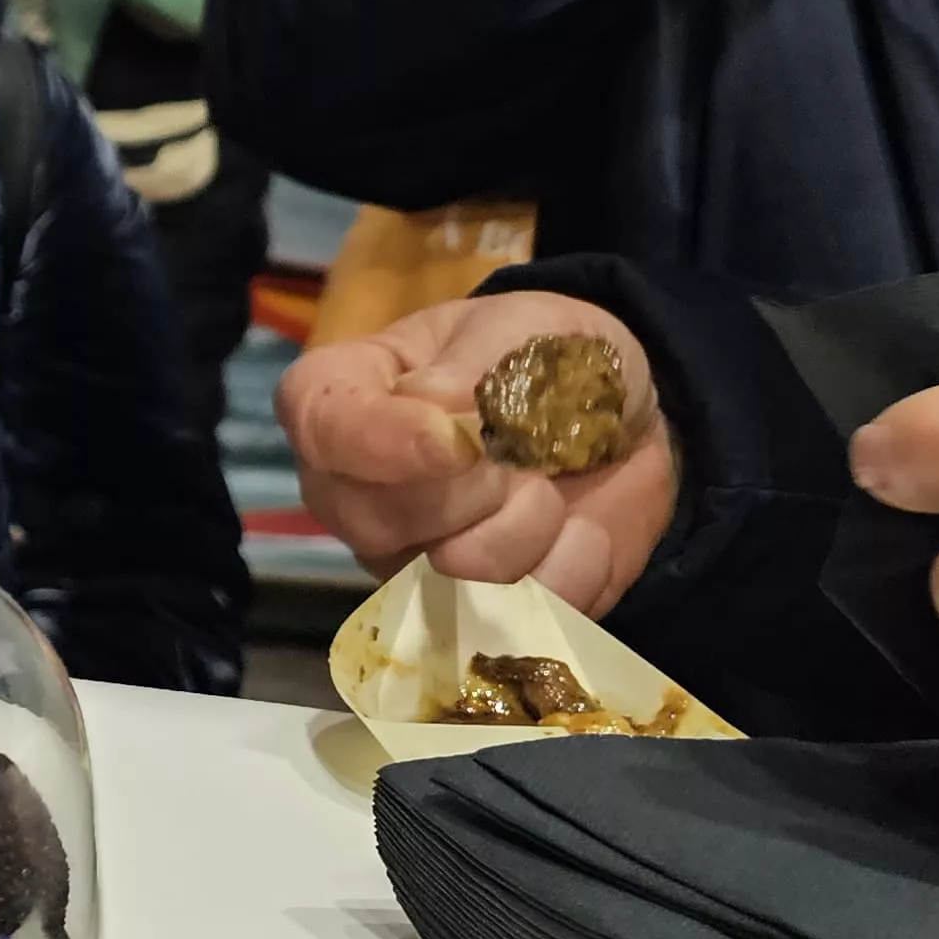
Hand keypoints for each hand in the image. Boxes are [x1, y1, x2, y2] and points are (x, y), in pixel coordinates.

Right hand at [273, 289, 681, 614]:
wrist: (620, 417)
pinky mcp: (479, 605)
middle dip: (471, 489)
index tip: (458, 444)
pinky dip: (570, 565)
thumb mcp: (519, 329)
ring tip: (551, 485)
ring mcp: (409, 558)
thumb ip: (473, 364)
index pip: (319, 425)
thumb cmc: (545, 359)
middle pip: (374, 520)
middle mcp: (355, 489)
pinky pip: (519, 609)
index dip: (381, 443)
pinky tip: (578, 529)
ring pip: (451, 573)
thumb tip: (438, 410)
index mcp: (346, 398)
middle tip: (522, 451)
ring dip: (527, 525)